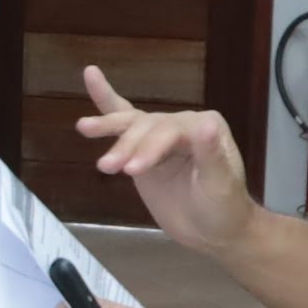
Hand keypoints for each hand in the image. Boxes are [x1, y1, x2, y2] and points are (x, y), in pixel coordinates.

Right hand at [76, 62, 254, 253]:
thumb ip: (212, 155)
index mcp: (207, 126)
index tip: (131, 171)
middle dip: (127, 146)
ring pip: (132, 123)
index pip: (171, 131)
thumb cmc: (223, 208)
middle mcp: (184, 123)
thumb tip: (206, 123)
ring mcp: (162, 135)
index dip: (150, 148)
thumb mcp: (221, 185)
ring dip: (109, 127)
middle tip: (108, 168)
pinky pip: (126, 120)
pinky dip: (106, 99)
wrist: (214, 231)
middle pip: (148, 127)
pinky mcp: (144, 149)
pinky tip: (91, 76)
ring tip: (84, 129)